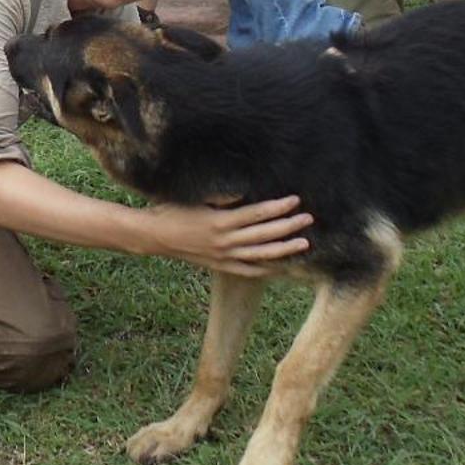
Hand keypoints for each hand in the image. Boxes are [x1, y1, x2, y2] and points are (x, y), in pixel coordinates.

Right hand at [142, 195, 312, 276]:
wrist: (155, 236)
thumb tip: (244, 195)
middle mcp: (225, 241)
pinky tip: (280, 265)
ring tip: (304, 243)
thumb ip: (221, 198)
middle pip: (264, 234)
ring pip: (261, 255)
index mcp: (220, 221)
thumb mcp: (196, 199)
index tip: (294, 200)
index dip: (277, 207)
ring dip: (284, 249)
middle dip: (288, 226)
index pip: (257, 214)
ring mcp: (224, 256)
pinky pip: (248, 270)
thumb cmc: (173, 211)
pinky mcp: (220, 266)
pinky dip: (265, 268)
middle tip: (308, 219)